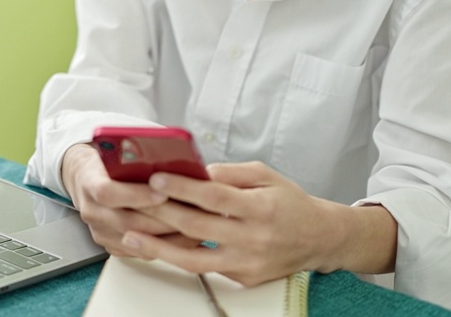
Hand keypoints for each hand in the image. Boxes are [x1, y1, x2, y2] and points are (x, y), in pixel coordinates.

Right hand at [60, 143, 180, 256]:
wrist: (86, 179)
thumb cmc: (108, 163)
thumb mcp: (116, 152)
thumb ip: (135, 158)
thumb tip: (171, 160)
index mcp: (88, 183)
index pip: (108, 193)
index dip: (136, 195)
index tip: (163, 192)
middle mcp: (91, 211)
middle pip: (127, 223)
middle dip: (162, 219)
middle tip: (190, 214)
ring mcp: (99, 232)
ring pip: (137, 242)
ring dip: (168, 237)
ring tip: (194, 227)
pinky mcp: (110, 245)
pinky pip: (140, 253)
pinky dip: (164, 247)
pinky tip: (185, 239)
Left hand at [122, 161, 396, 285]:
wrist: (319, 239)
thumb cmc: (289, 203)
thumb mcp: (266, 176)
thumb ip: (231, 173)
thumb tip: (197, 171)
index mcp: (260, 208)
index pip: (214, 197)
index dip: (183, 188)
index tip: (156, 179)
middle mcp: (254, 239)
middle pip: (198, 227)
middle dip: (162, 213)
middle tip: (133, 202)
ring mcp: (248, 264)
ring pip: (195, 259)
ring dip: (159, 248)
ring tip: (131, 238)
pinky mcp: (244, 279)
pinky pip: (205, 269)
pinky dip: (179, 258)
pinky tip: (157, 248)